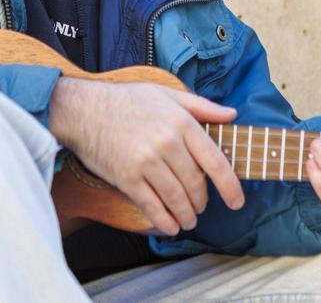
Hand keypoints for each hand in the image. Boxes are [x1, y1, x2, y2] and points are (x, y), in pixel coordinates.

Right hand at [48, 78, 244, 235]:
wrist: (83, 109)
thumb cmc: (126, 100)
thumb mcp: (166, 93)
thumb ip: (201, 106)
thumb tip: (232, 115)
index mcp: (181, 122)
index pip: (215, 161)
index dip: (230, 186)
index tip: (237, 201)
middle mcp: (167, 143)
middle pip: (196, 184)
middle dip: (202, 201)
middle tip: (202, 206)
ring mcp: (146, 162)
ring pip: (177, 199)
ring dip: (187, 215)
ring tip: (189, 220)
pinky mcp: (127, 178)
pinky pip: (152, 207)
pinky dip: (165, 221)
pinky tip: (171, 226)